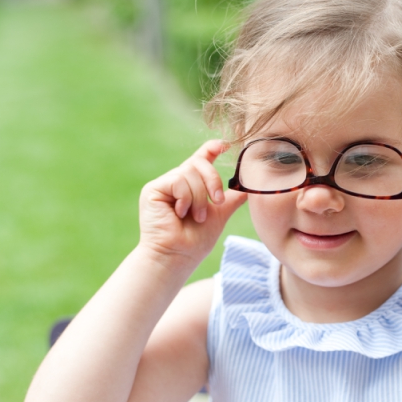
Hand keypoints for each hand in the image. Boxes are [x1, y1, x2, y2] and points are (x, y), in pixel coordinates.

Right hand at [138, 140, 245, 267]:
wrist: (178, 256)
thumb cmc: (196, 241)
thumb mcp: (220, 215)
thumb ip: (231, 199)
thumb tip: (249, 188)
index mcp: (192, 185)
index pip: (201, 159)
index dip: (211, 148)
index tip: (225, 144)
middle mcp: (177, 181)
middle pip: (199, 162)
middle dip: (212, 180)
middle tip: (217, 202)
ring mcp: (164, 185)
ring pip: (190, 173)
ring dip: (199, 197)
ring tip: (195, 216)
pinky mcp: (153, 189)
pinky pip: (178, 180)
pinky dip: (186, 198)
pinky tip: (180, 213)